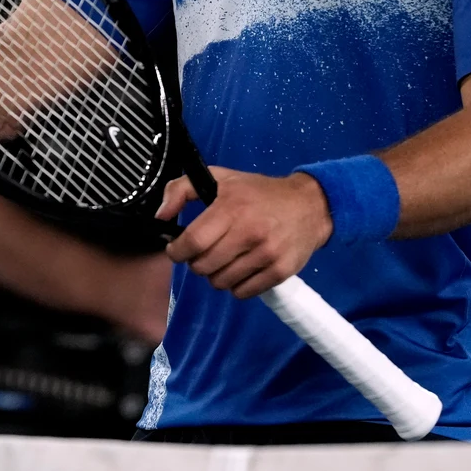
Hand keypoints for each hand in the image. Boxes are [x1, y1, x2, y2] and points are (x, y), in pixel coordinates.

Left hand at [158, 167, 332, 298]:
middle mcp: (250, 233)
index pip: (193, 242)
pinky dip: (235, 286)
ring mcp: (267, 254)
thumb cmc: (258, 192)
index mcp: (231, 208)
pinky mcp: (281, 271)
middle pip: (204, 266)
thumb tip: (160, 216)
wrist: (309, 204)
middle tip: (202, 253)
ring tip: (223, 260)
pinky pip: (244, 292)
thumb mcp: (218, 178)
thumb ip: (180, 190)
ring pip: (221, 282)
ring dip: (215, 275)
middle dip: (195, 263)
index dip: (177, 251)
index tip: (177, 249)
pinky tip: (239, 269)